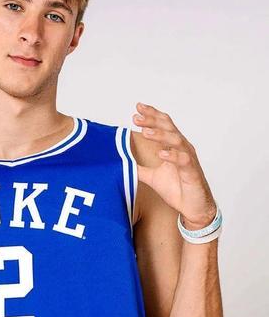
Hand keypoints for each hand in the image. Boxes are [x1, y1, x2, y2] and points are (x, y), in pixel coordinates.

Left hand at [133, 102, 216, 229]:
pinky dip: (172, 155)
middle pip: (169, 127)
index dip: (152, 115)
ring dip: (160, 135)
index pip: (163, 125)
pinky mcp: (192, 172)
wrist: (193, 208)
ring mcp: (188, 159)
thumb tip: (123, 163)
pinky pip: (183, 160)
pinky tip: (161, 153)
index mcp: (174, 147)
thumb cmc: (178, 189)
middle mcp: (182, 149)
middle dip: (152, 120)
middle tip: (136, 117)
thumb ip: (139, 169)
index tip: (137, 109)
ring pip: (176, 140)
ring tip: (145, 132)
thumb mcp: (153, 177)